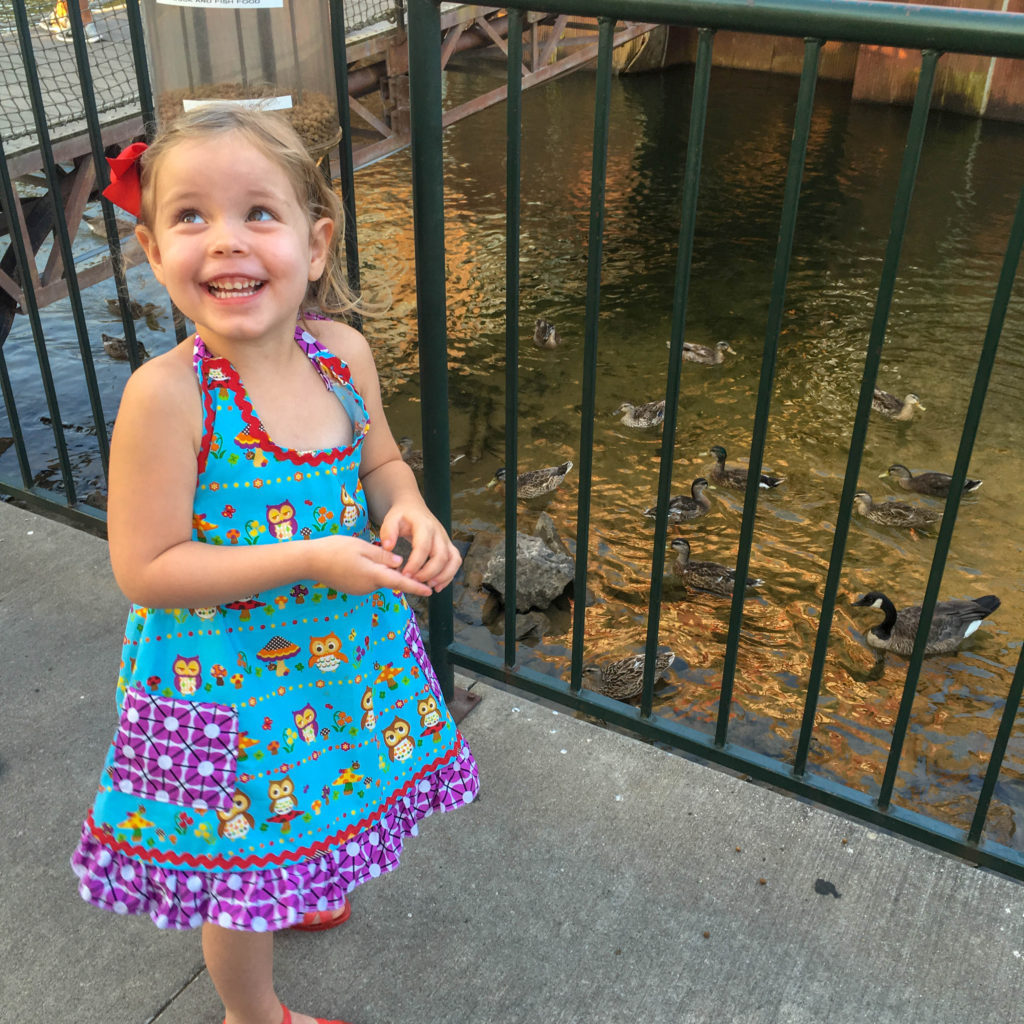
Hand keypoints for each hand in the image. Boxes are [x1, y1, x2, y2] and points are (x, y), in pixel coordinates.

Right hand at [309, 534, 433, 597]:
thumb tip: (400, 563)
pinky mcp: (351, 589)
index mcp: (373, 575)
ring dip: (378, 570)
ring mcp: (359, 590)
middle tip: (380, 554)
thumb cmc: (335, 550)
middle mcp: (368, 587)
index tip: (429, 592)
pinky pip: (367, 581)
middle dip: (392, 570)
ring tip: (362, 554)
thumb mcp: (362, 547)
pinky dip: (369, 572)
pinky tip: (356, 561)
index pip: (400, 582)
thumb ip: (383, 556)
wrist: (308, 562)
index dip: (416, 587)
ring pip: (377, 579)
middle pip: (388, 579)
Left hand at [377, 504, 461, 591]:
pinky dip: (449, 576)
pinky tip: (437, 586)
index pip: (423, 546)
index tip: (405, 575)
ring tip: (428, 586)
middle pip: (441, 556)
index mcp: (424, 525)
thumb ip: (388, 531)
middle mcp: (439, 533)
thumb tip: (388, 548)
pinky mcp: (449, 546)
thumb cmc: (402, 516)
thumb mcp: (391, 519)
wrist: (414, 508)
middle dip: (429, 573)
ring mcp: (446, 540)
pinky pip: (455, 562)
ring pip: (453, 560)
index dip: (415, 563)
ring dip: (443, 576)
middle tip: (415, 582)